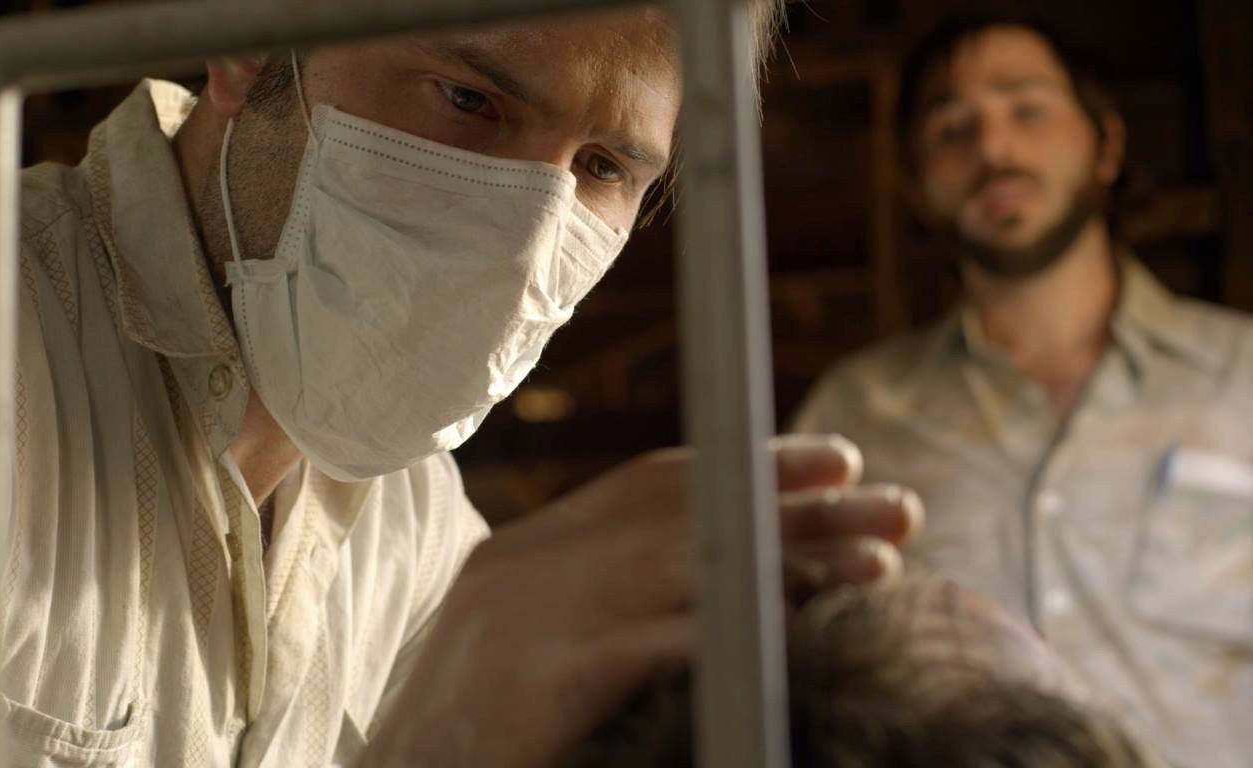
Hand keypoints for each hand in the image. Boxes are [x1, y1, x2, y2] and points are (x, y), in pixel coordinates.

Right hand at [361, 434, 921, 767]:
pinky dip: (733, 629)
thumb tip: (724, 590)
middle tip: (896, 507)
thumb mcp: (535, 650)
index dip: (751, 467)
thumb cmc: (470, 736)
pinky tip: (797, 630)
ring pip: (686, 565)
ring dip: (791, 564)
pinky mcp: (539, 679)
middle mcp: (523, 565)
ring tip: (878, 566)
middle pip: (686, 514)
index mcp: (524, 551)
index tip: (837, 463)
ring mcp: (526, 616)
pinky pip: (657, 642)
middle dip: (798, 507)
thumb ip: (608, 607)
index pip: (653, 483)